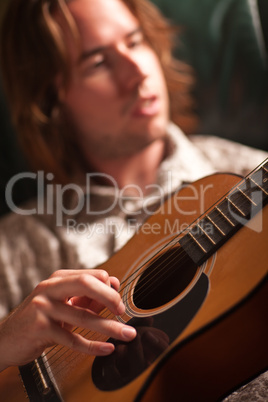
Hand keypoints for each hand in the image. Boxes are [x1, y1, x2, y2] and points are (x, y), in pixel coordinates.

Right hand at [0, 269, 135, 371]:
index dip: (109, 286)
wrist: (6, 339)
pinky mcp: (40, 329)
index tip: (119, 299)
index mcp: (58, 279)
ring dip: (109, 326)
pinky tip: (106, 348)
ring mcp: (43, 308)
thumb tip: (114, 287)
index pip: (91, 275)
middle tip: (123, 312)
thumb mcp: (62, 303)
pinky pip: (72, 339)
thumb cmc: (38, 319)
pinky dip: (92, 346)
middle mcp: (50, 289)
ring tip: (125, 333)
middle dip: (110, 298)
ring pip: (83, 316)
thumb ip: (86, 296)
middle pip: (87, 284)